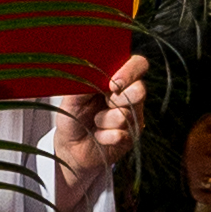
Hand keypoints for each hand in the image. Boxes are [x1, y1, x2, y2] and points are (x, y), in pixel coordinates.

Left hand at [50, 55, 147, 208]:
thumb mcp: (72, 96)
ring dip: (104, 120)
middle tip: (104, 103)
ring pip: (126, 115)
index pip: (138, 64)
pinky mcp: (131, 137)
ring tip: (95, 122)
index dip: (130, 71)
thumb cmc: (73, 117)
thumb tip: (92, 71)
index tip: (113, 83)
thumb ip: (84, 81)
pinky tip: (98, 136)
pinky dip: (104, 136)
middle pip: (139, 90)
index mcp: (117, 78)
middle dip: (117, 99)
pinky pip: (121, 134)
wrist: (70, 147)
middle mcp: (129, 96)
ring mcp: (133, 117)